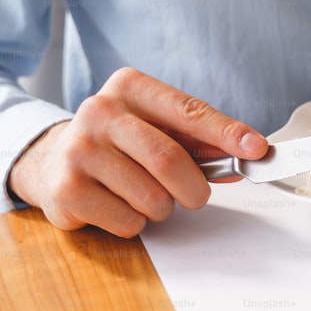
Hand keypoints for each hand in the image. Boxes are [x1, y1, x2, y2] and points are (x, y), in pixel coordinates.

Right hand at [7, 67, 268, 236]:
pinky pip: (128, 221)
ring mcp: (79, 150)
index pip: (190, 112)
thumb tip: (249, 153)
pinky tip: (117, 204)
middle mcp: (100, 111)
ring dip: (162, 208)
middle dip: (194, 188)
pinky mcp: (67, 189)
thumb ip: (202, 140)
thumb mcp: (159, 127)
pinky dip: (137, 223)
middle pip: (170, 160)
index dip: (228, 134)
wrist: (53, 160)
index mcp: (130, 87)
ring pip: (152, 198)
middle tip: (196, 196)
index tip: (257, 150)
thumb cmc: (121, 143)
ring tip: (144, 194)